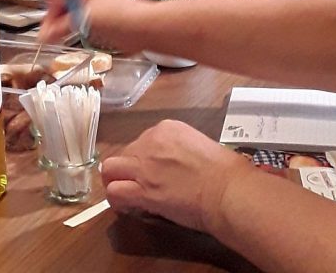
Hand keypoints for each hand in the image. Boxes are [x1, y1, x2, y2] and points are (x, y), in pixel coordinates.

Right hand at [39, 0, 142, 51]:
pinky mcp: (98, 14)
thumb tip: (45, 34)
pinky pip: (78, 16)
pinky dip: (69, 25)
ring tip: (55, 36)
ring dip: (60, 20)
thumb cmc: (121, 17)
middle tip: (49, 30)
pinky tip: (67, 36)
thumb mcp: (86, 20)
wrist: (145, 28)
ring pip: (69, 7)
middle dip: (53, 12)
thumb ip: (63, 26)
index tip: (52, 11)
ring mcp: (93, 1)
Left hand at [101, 120, 239, 234]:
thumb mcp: (197, 145)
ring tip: (123, 193)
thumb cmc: (223, 171)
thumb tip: (172, 165)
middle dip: (128, 168)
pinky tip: (124, 206)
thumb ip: (178, 150)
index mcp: (167, 128)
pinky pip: (115, 192)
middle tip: (135, 183)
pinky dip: (116, 199)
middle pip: (125, 153)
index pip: (142, 140)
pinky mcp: (142, 190)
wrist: (225, 189)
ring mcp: (144, 166)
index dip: (144, 158)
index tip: (151, 170)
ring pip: (110, 169)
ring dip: (115, 180)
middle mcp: (150, 142)